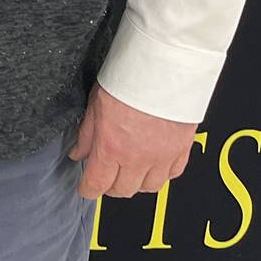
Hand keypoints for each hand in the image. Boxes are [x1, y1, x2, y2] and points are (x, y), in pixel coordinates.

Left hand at [68, 84, 198, 197]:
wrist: (163, 70)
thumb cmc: (127, 81)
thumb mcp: (95, 104)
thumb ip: (86, 134)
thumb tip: (78, 153)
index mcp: (111, 148)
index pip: (97, 184)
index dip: (88, 190)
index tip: (86, 188)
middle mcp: (137, 158)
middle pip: (123, 190)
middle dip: (111, 187)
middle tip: (106, 176)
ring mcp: (162, 157)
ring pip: (149, 187)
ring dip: (137, 183)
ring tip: (129, 170)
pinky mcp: (182, 150)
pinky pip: (173, 174)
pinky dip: (162, 174)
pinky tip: (153, 164)